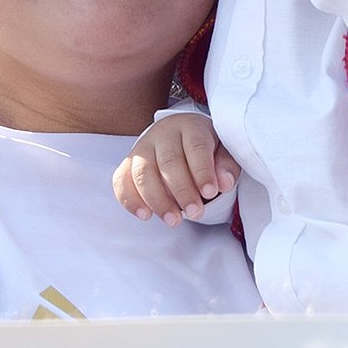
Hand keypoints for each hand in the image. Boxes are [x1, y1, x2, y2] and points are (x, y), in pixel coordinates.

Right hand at [113, 114, 238, 226]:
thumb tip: (224, 183)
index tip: (210, 192)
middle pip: (169, 160)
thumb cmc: (206, 149)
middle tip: (195, 213)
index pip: (195, 146)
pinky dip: (129, 199)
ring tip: (173, 221)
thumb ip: (226, 165)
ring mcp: (142, 147)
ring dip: (157, 199)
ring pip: (143, 171)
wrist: (181, 139)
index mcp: (190, 126)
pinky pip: (121, 179)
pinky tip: (144, 215)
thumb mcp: (223, 151)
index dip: (202, 170)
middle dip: (182, 190)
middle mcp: (163, 133)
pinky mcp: (128, 163)